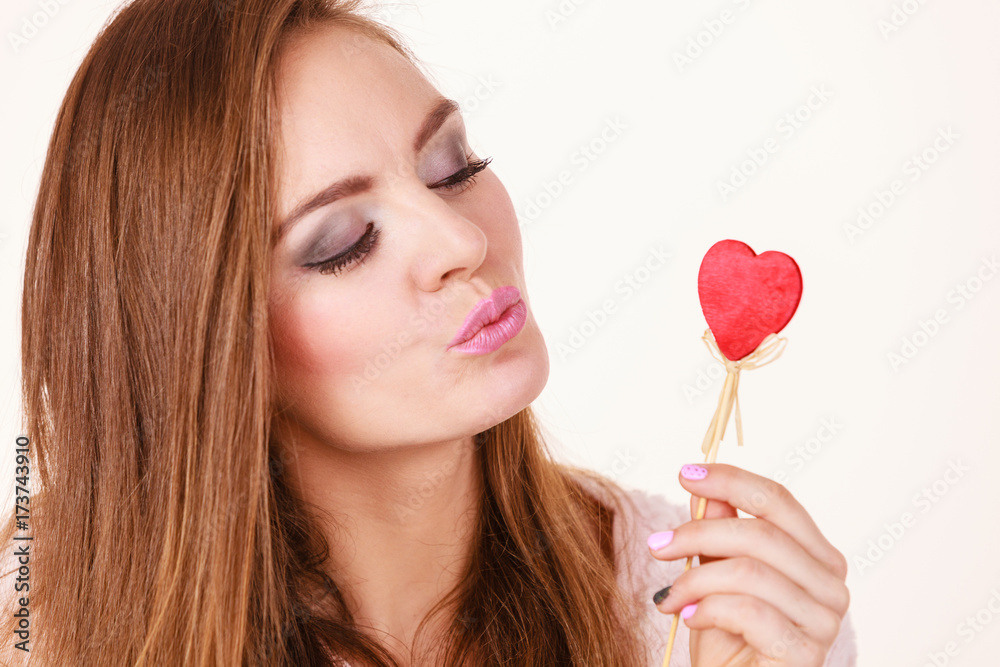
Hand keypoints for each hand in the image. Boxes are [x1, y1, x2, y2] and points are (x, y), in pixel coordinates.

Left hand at [647, 463, 849, 665]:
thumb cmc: (728, 639)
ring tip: (668, 597)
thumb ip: (719, 532)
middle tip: (657, 546)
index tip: (685, 474)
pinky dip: (707, 609)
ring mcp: (825, 620)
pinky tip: (689, 618)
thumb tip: (705, 489)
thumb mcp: (715, 577)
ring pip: (751, 571)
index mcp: (816, 556)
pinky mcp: (806, 652)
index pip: (779, 501)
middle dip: (699, 533)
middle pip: (762, 533)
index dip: (731, 481)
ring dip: (694, 580)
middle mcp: (832, 584)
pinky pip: (750, 610)